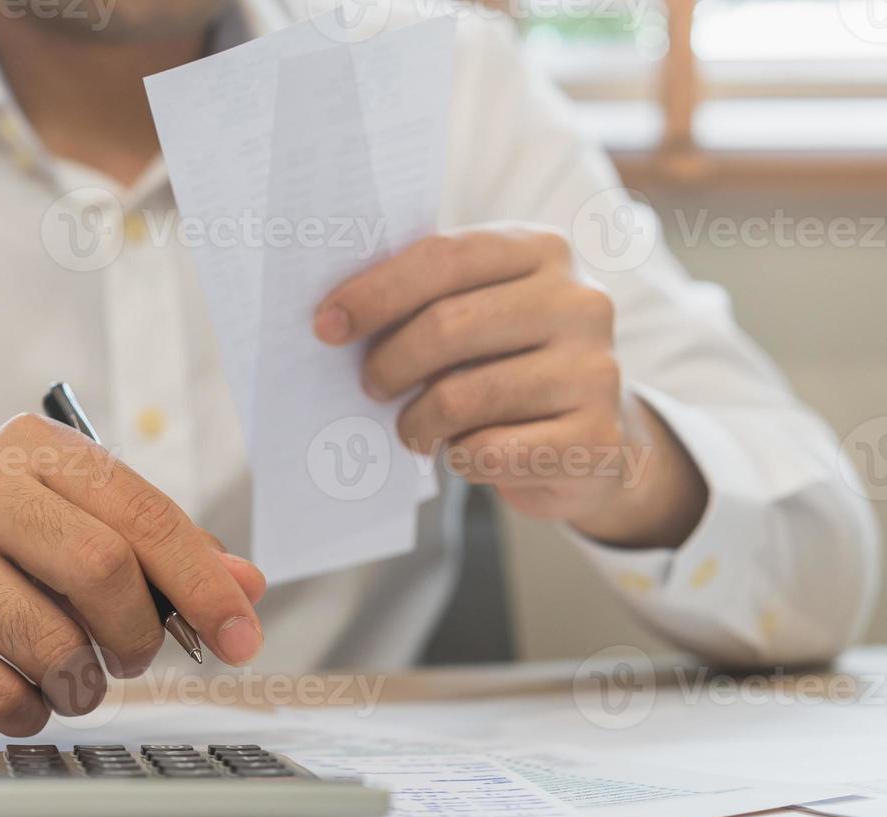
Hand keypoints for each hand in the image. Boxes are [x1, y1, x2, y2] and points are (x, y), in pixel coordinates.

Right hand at [0, 414, 265, 734]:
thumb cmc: (5, 558)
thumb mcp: (84, 533)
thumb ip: (166, 556)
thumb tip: (245, 588)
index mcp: (33, 447)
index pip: (142, 513)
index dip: (203, 584)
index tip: (242, 638)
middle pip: (101, 568)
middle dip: (138, 634)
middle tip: (133, 658)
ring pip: (50, 641)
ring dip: (83, 684)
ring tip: (72, 679)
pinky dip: (30, 712)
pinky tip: (22, 694)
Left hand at [315, 224, 705, 547]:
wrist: (591, 441)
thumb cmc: (509, 367)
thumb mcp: (478, 316)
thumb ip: (426, 301)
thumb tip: (337, 317)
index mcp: (543, 251)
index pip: (445, 257)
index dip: (376, 292)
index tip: (326, 325)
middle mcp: (581, 301)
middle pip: (447, 326)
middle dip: (389, 363)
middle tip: (371, 386)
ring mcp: (596, 370)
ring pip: (462, 397)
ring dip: (417, 421)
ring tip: (414, 428)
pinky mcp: (596, 439)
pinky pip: (490, 452)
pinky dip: (458, 459)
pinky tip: (463, 452)